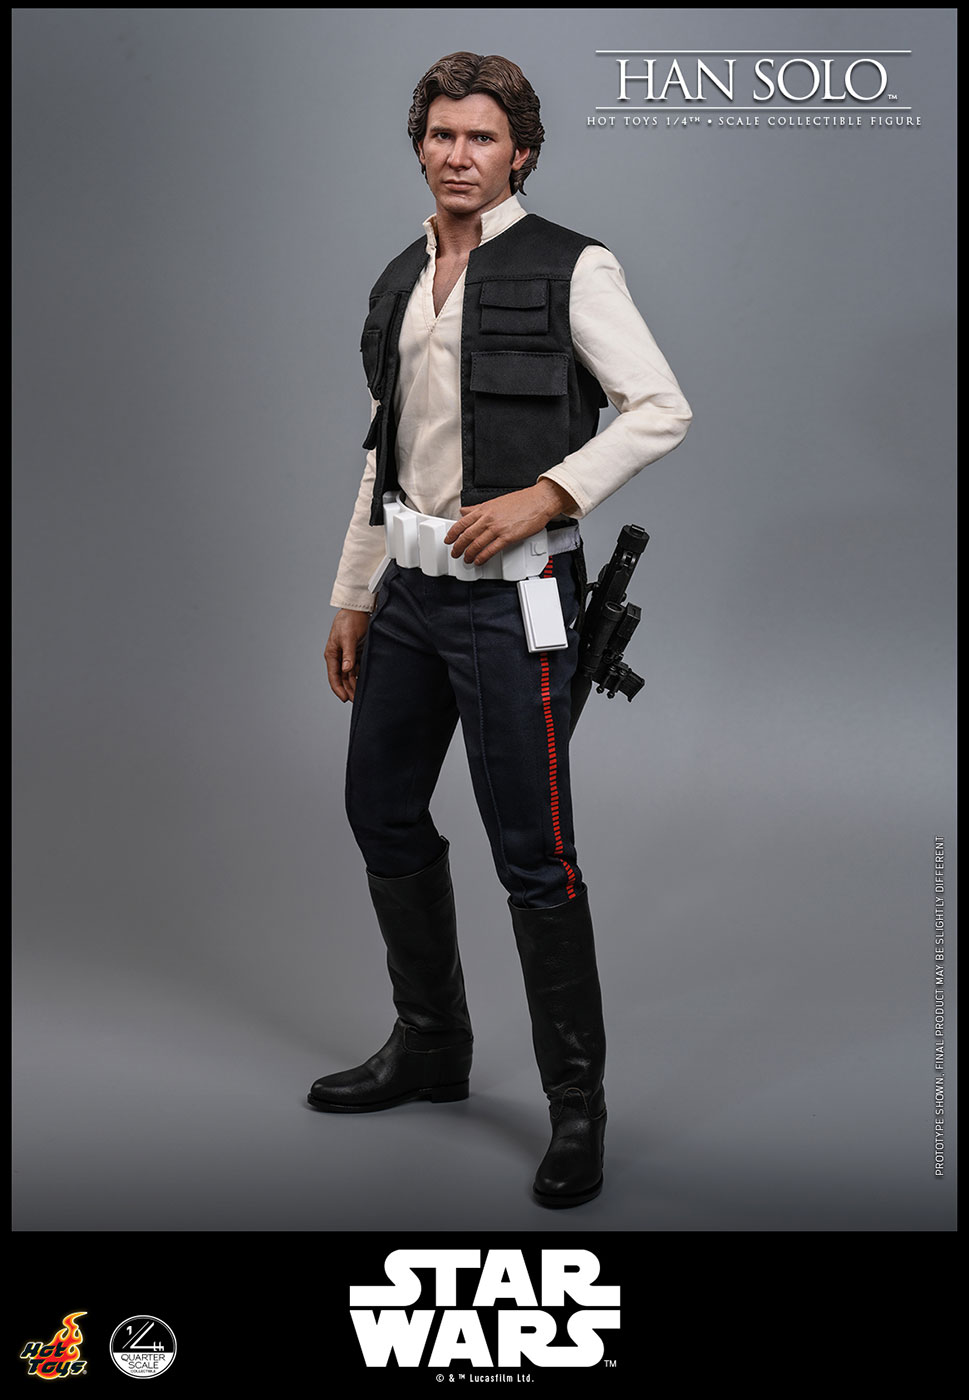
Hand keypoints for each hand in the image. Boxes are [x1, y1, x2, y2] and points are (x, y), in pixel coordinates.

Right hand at [324, 608, 370, 701]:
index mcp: (332, 654)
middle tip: (357, 701)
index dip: (338, 689)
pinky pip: (358, 668)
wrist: (357, 609)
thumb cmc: (349, 620)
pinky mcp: (357, 653)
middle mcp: (339, 657)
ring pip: (350, 675)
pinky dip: (361, 676)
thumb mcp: (348, 637)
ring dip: (355, 685)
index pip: (334, 676)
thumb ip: (348, 654)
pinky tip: (367, 683)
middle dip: (349, 690)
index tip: (345, 699)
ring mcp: (348, 656)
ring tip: (363, 695)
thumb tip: (346, 669)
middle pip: (343, 679)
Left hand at [443, 480, 576, 565]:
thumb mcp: (494, 501)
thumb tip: (465, 511)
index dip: (452, 534)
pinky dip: (482, 557)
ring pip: (476, 544)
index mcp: (484, 509)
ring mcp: (497, 528)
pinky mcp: (507, 537)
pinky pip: (491, 550)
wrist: (538, 501)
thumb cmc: (521, 501)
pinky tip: (479, 561)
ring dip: (469, 554)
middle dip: (458, 547)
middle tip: (455, 553)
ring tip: (466, 560)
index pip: (462, 523)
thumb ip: (478, 508)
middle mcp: (488, 518)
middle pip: (466, 535)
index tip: (448, 540)